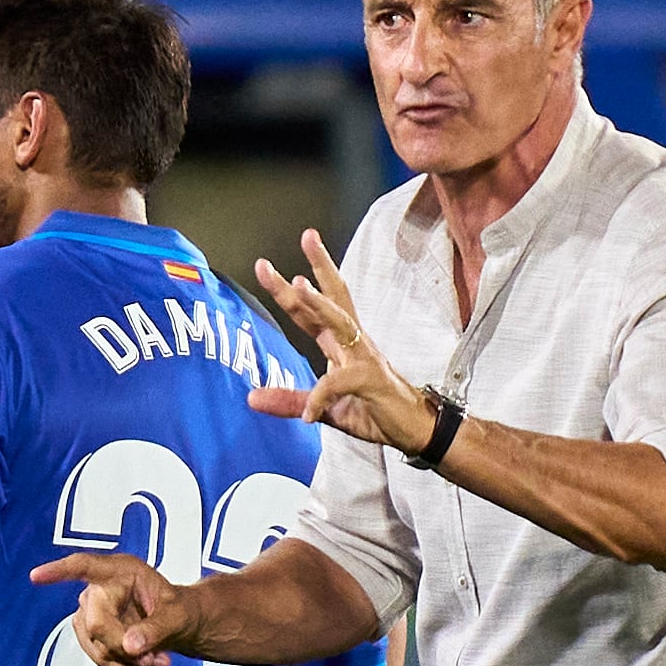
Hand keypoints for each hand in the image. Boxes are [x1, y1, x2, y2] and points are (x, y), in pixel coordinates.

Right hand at [38, 550, 192, 665]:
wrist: (181, 625)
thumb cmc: (180, 609)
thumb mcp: (178, 615)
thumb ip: (156, 628)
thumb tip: (130, 644)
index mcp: (122, 571)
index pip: (85, 567)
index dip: (59, 571)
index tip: (37, 576)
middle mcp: (102, 590)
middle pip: (94, 621)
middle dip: (122, 646)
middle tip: (152, 659)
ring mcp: (94, 613)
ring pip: (95, 645)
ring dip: (125, 662)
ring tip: (154, 663)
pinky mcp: (94, 636)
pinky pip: (98, 658)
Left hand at [245, 231, 434, 452]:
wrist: (414, 430)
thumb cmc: (375, 411)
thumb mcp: (326, 409)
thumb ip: (290, 401)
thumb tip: (251, 398)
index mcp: (340, 344)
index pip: (311, 310)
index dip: (288, 289)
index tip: (265, 264)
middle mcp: (353, 342)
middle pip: (334, 297)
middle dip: (318, 267)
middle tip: (307, 236)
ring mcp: (364, 357)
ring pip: (340, 322)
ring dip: (318, 303)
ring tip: (298, 286)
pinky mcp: (371, 380)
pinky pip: (340, 382)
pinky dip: (320, 396)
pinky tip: (309, 412)